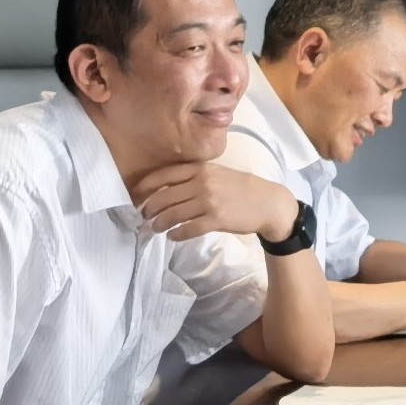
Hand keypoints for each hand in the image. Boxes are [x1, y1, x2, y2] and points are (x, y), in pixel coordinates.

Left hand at [125, 155, 297, 246]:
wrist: (268, 203)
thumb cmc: (243, 189)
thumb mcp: (218, 173)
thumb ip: (196, 176)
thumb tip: (170, 188)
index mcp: (201, 169)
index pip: (164, 175)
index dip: (146, 185)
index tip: (137, 195)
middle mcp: (202, 183)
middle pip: (164, 196)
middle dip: (149, 208)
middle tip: (144, 216)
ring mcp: (209, 201)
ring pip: (173, 213)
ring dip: (159, 223)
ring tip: (154, 228)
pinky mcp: (216, 220)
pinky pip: (188, 228)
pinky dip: (176, 234)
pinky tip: (172, 236)